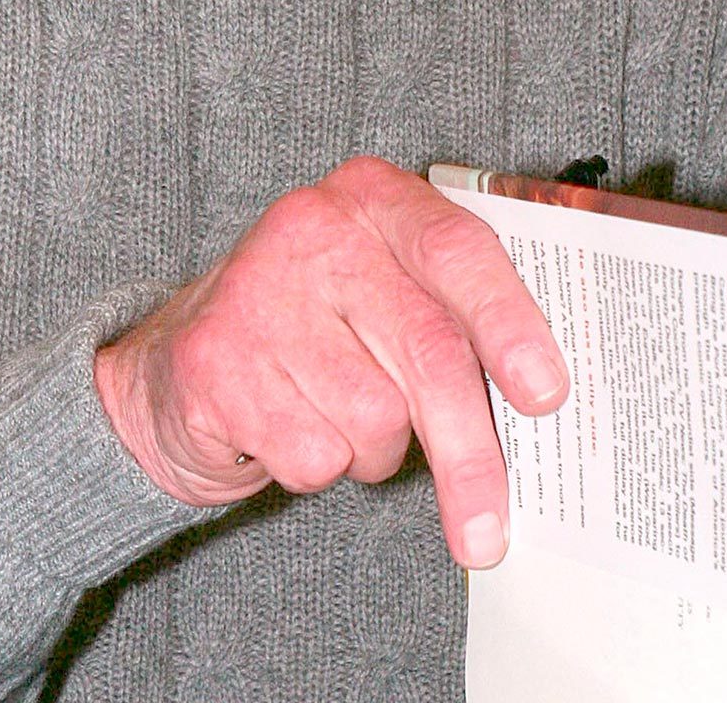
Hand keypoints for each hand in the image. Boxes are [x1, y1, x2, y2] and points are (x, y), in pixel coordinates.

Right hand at [93, 156, 567, 569]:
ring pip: (374, 418)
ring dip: (373, 450)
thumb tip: (540, 405)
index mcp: (373, 197)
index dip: (510, 322)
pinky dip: (316, 465)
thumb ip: (454, 318)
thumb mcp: (386, 290)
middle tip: (488, 530)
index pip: (458, 250)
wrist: (180, 357)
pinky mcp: (215, 359)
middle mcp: (314, 226)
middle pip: (427, 351)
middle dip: (470, 454)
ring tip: (336, 413)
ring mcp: (257, 289)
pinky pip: (313, 454)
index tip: (546, 394)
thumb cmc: (316, 327)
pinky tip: (287, 424)